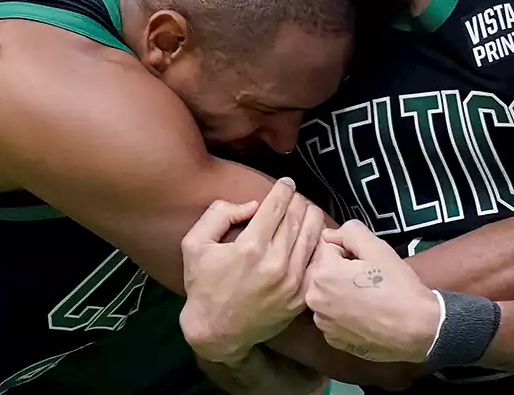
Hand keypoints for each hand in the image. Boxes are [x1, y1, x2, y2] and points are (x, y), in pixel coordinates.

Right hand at [179, 178, 324, 363]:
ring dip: (312, 218)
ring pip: (312, 237)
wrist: (216, 331)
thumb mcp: (195, 243)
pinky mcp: (300, 297)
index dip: (283, 189)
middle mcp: (275, 263)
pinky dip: (319, 245)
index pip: (276, 206)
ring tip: (307, 209)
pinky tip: (315, 236)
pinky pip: (317, 263)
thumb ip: (219, 214)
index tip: (286, 183)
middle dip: (298, 201)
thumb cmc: (203, 284)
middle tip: (296, 195)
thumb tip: (252, 205)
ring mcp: (291, 282)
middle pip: (297, 218)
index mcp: (250, 247)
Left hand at [305, 220, 439, 363]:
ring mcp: (322, 323)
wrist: (416, 329)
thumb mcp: (377, 248)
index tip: (367, 264)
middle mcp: (313, 299)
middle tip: (369, 280)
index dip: (350, 252)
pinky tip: (364, 316)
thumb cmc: (397, 286)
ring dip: (340, 292)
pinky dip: (344, 313)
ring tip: (368, 298)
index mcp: (321, 274)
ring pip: (327, 294)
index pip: (329, 247)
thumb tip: (330, 235)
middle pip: (324, 271)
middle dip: (341, 271)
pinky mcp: (332, 339)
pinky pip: (333, 316)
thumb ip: (349, 231)